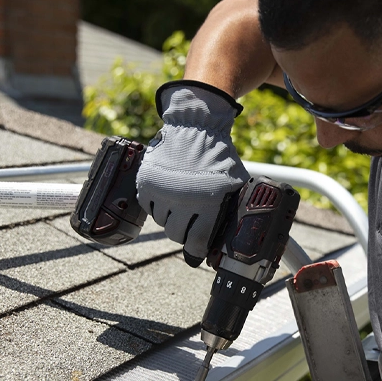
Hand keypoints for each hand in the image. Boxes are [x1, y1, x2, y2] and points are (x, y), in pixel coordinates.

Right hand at [136, 80, 249, 266]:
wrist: (196, 128)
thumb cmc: (219, 157)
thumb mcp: (235, 184)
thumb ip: (231, 211)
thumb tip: (230, 240)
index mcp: (207, 203)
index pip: (196, 241)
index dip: (196, 251)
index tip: (197, 252)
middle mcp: (182, 199)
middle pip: (176, 235)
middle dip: (184, 233)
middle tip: (189, 226)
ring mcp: (162, 191)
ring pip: (162, 222)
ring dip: (170, 218)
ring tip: (180, 205)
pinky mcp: (147, 182)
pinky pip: (148, 207)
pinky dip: (157, 206)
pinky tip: (168, 196)